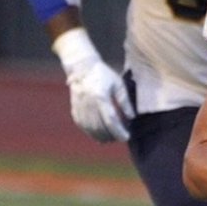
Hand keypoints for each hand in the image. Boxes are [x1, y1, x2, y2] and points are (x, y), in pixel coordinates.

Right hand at [52, 28, 132, 142]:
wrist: (82, 68)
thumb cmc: (103, 75)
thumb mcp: (118, 84)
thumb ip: (125, 101)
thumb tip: (131, 118)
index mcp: (100, 96)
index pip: (110, 120)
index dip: (118, 131)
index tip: (126, 137)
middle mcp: (88, 103)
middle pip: (100, 127)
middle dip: (112, 136)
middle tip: (120, 137)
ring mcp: (80, 108)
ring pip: (91, 129)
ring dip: (102, 137)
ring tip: (112, 138)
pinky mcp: (75, 110)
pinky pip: (84, 127)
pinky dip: (92, 133)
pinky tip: (100, 135)